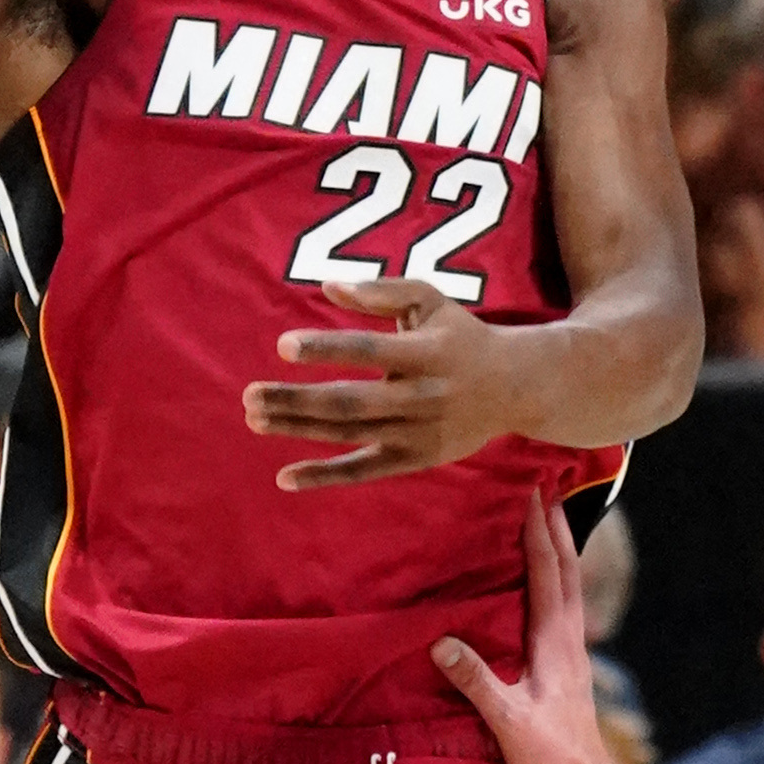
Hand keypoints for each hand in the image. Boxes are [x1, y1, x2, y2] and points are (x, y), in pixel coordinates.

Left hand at [243, 278, 523, 489]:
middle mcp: (423, 396)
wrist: (514, 387)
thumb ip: (381, 291)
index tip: (281, 346)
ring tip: (255, 417)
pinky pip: (363, 471)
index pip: (369, 352)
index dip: (326, 349)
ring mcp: (418, 433)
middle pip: (350, 403)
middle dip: (296, 400)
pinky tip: (284, 477)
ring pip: (349, 435)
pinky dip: (324, 477)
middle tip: (249, 395)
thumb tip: (327, 287)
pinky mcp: (415, 459)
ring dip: (298, 429)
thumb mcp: (430, 299)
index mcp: (426, 353)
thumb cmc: (460, 335)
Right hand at [433, 491, 630, 763]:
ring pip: (567, 584)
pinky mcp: (568, 664)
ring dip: (558, 547)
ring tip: (546, 517)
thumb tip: (440, 641)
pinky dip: (553, 578)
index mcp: (555, 642)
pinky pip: (561, 605)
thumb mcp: (507, 720)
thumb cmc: (550, 757)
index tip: (531, 489)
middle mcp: (569, 637)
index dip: (538, 530)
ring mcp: (572, 650)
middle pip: (565, 567)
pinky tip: (541, 581)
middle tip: (546, 484)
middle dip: (554, 524)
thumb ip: (476, 680)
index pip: (547, 572)